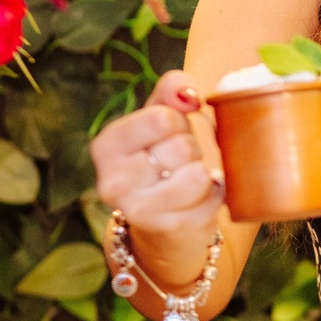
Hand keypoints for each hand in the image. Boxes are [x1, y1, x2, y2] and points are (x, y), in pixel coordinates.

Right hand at [90, 70, 222, 242]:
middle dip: (190, 149)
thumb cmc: (161, 160)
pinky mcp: (169, 228)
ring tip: (187, 178)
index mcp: (106, 146)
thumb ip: (171, 92)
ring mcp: (139, 210)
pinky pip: (213, 198)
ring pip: (197, 175)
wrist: (164, 221)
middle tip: (177, 162)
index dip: (177, 122)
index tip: (168, 135)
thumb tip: (187, 92)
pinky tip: (196, 199)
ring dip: (203, 172)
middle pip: (182, 146)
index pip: (161, 119)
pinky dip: (214, 194)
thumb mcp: (159, 119)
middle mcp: (113, 181)